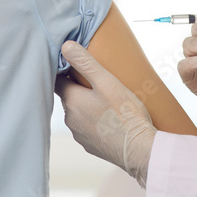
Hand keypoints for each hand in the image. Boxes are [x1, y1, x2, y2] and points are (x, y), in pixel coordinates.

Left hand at [55, 42, 156, 186]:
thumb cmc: (125, 114)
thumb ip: (85, 63)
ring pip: (78, 113)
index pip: (58, 80)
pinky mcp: (90, 145)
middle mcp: (70, 118)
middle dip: (78, 89)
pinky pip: (87, 128)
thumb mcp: (107, 82)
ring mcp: (79, 134)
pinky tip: (110, 120)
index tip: (74, 64)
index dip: (64, 71)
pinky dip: (95, 122)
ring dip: (87, 106)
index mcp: (72, 100)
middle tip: (96, 82)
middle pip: (69, 97)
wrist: (139, 150)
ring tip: (106, 101)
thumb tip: (65, 46)